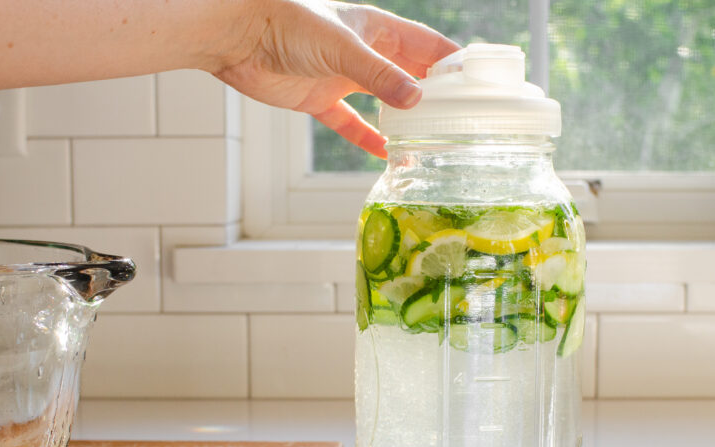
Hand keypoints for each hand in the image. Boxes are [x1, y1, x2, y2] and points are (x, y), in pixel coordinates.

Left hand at [212, 0, 457, 156]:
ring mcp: (341, 76)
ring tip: (429, 142)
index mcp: (375, 28)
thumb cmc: (287, 23)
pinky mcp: (318, 98)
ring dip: (403, 121)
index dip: (452, 64)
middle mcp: (363, 52)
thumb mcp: (342, 48)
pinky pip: (349, 122)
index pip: (426, 46)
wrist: (237, 35)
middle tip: (461, 121)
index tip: (478, 86)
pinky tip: (384, 155)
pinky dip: (365, 137)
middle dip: (433, 96)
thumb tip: (417, 101)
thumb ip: (379, 76)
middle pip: (409, 75)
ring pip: (382, 101)